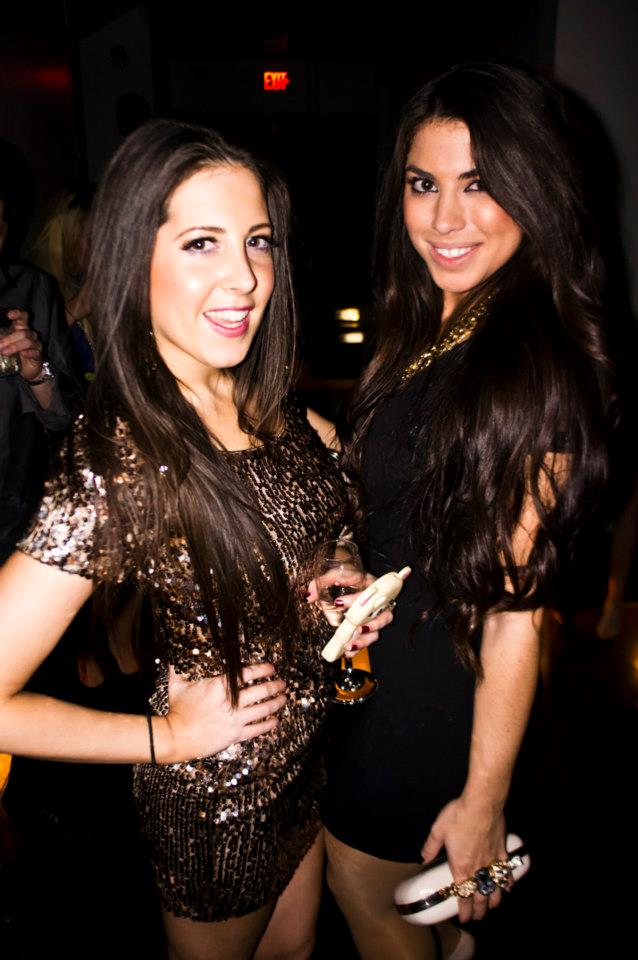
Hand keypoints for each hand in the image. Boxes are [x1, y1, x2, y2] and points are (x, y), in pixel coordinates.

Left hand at [0, 309, 44, 381]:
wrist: (26, 369)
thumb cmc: (16, 353)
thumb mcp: (5, 344)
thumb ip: (1, 339)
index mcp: (21, 328)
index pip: (23, 317)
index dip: (18, 314)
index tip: (9, 315)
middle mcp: (30, 334)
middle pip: (22, 332)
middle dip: (9, 339)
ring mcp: (35, 344)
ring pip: (28, 342)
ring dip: (14, 346)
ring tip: (4, 352)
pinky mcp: (38, 355)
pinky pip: (35, 352)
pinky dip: (28, 352)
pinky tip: (23, 354)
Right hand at [164, 661, 286, 761]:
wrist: (175, 738)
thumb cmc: (176, 711)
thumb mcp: (177, 686)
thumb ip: (178, 671)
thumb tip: (172, 660)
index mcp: (219, 686)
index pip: (247, 674)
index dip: (262, 669)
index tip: (271, 668)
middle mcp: (231, 702)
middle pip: (260, 691)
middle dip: (275, 685)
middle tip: (283, 683)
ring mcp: (235, 719)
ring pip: (263, 709)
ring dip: (276, 702)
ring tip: (284, 698)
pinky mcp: (235, 735)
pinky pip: (257, 729)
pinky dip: (269, 724)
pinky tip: (276, 721)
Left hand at [306, 572, 394, 655]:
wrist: (348, 577)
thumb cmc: (345, 574)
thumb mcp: (335, 574)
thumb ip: (321, 582)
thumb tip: (309, 596)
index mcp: (373, 586)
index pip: (370, 593)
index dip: (355, 600)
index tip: (339, 603)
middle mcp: (378, 603)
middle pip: (384, 616)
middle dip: (372, 625)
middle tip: (357, 628)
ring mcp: (374, 617)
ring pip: (377, 632)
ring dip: (365, 640)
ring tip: (349, 646)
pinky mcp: (367, 626)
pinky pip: (368, 639)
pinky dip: (359, 647)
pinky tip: (347, 651)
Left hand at [421, 797, 507, 921]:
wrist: (481, 803)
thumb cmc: (459, 815)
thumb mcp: (438, 830)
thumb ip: (431, 846)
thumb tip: (424, 857)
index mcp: (460, 866)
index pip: (462, 895)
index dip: (463, 909)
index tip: (464, 918)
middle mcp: (477, 868)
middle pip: (480, 896)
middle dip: (479, 910)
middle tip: (478, 918)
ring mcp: (491, 860)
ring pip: (494, 887)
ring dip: (494, 900)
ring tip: (492, 907)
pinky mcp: (502, 851)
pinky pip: (506, 871)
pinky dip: (507, 881)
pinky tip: (509, 887)